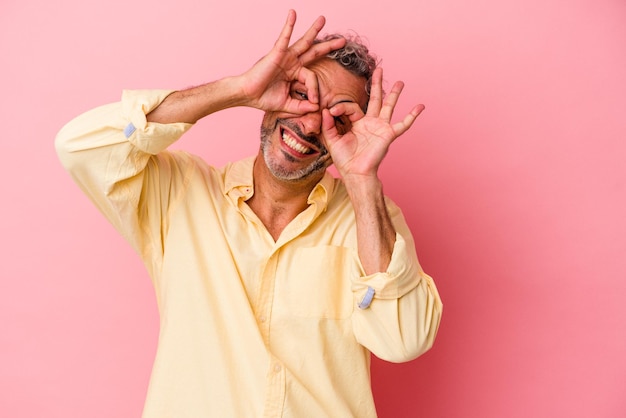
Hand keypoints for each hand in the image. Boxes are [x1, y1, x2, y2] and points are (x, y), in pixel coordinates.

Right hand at [239, 10, 345, 113]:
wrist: (247, 95)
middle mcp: (292, 63)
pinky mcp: (277, 53)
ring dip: (314, 30)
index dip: (315, 90)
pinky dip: (289, 25)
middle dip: (329, 47)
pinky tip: (293, 13)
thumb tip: (317, 108)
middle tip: (343, 41)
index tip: (314, 102)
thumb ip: (302, 107)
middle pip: (314, 52)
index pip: (312, 78)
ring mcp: (285, 57)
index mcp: (295, 74)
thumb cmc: (264, 99)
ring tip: (323, 19)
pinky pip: (284, 37)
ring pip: (304, 42)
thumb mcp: (288, 105)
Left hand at [321, 67, 424, 181]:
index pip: (351, 106)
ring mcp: (381, 127)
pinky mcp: (388, 134)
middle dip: (377, 84)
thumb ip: (328, 125)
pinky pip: (403, 124)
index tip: (331, 111)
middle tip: (379, 69)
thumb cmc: (344, 160)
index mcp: (357, 123)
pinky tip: (420, 106)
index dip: (340, 107)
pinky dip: (412, 116)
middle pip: (375, 99)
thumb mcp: (332, 140)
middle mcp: (370, 123)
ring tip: (400, 82)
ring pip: (389, 106)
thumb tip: (326, 110)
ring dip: (394, 94)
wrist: (355, 173)